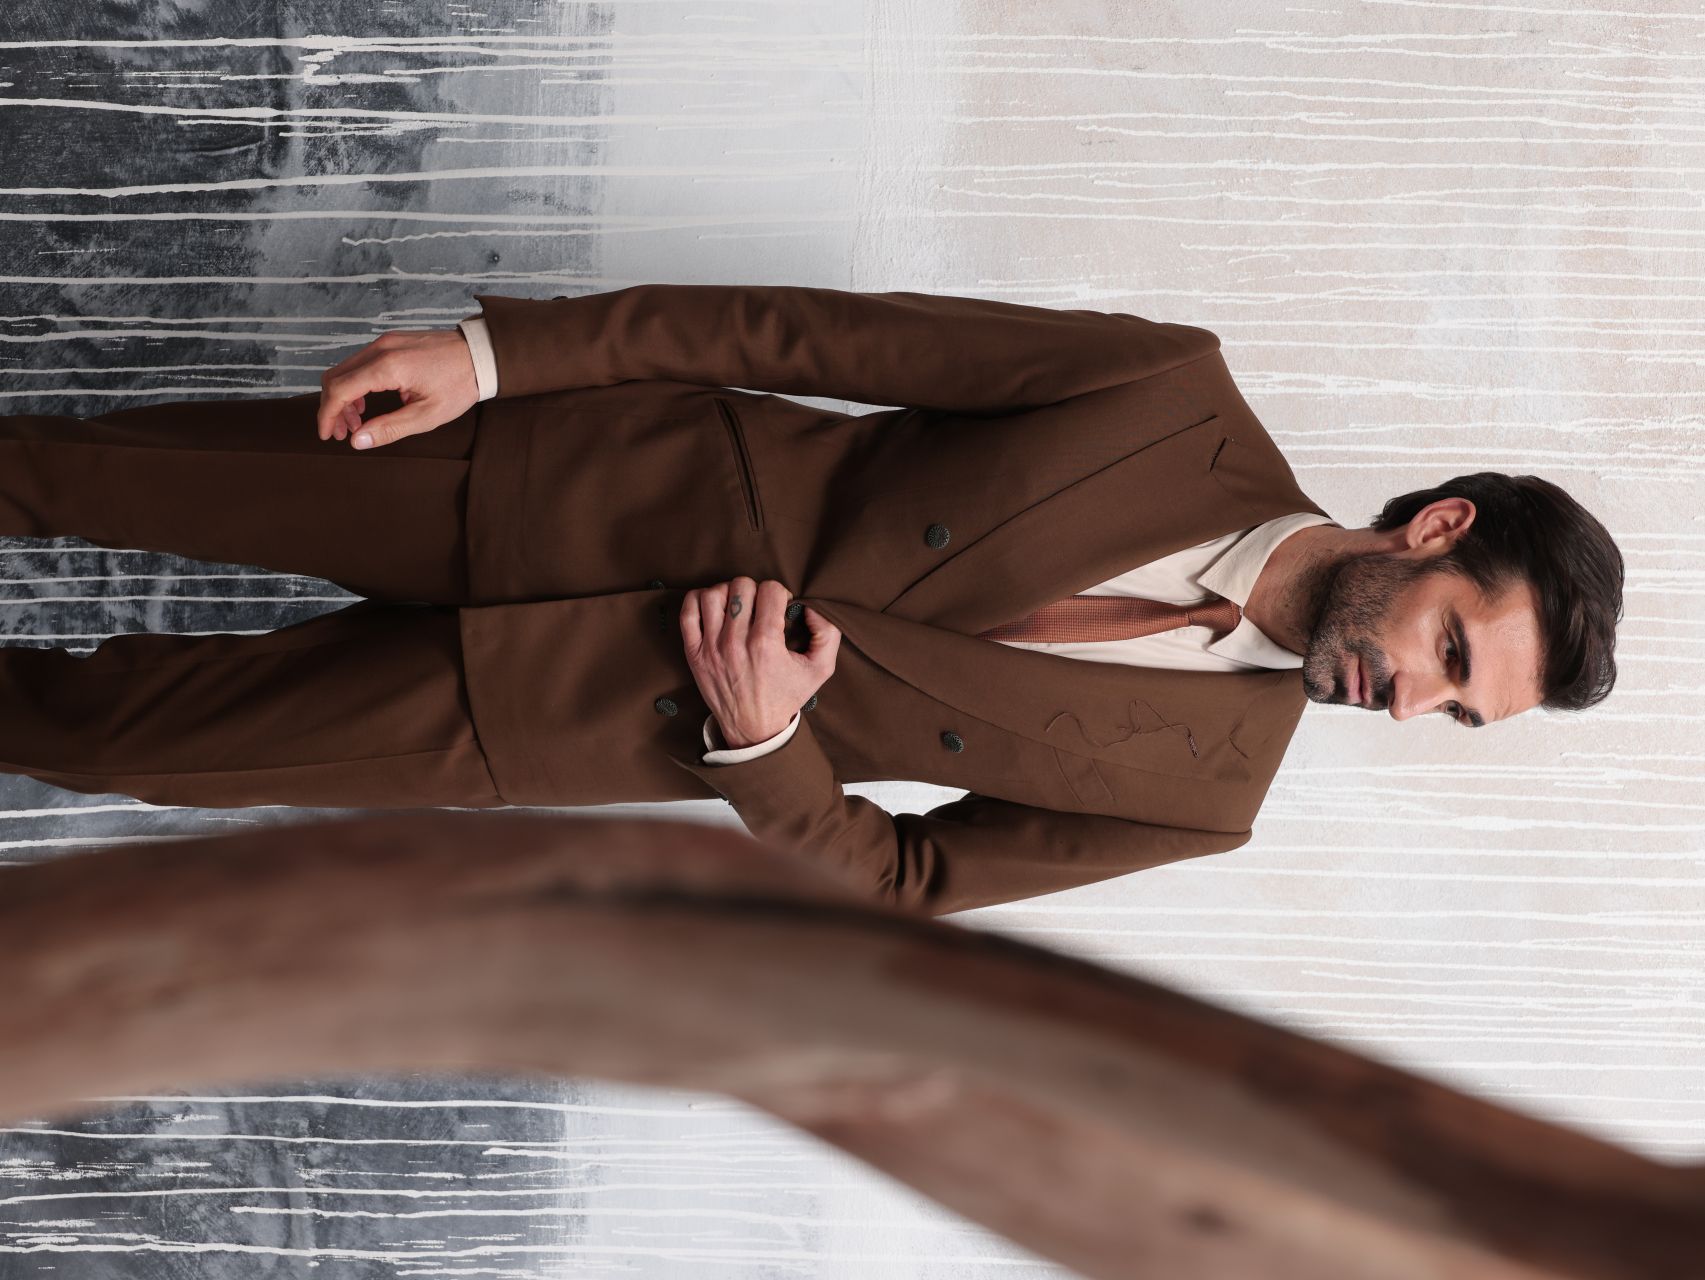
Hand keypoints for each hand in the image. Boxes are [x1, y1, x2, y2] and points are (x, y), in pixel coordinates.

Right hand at [317, 328, 478, 448]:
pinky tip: (367, 403)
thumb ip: (390, 428)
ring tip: (356, 423)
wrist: (481, 354)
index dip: (327, 415)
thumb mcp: (427, 415)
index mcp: (387, 366)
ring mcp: (384, 342)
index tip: (327, 435)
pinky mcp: (390, 341)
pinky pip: (361, 362)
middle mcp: (380, 349)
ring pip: (346, 369)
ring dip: (343, 396)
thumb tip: (358, 441)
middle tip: (342, 433)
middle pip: (335, 377)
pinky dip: (356, 383)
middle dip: (332, 407)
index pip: (339, 389)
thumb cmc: (459, 384)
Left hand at [680, 578, 840, 749]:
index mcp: (766, 643)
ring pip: (714, 594)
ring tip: (737, 606)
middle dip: (755, 591)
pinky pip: (688, 611)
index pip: (770, 589)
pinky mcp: (695, 653)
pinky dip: (699, 600)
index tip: (780, 607)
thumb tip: (812, 606)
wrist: (754, 729)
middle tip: (759, 607)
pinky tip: (714, 608)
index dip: (780, 593)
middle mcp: (736, 643)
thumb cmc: (786, 696)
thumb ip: (828, 633)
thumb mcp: (821, 669)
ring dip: (728, 594)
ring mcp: (711, 647)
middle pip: (741, 586)